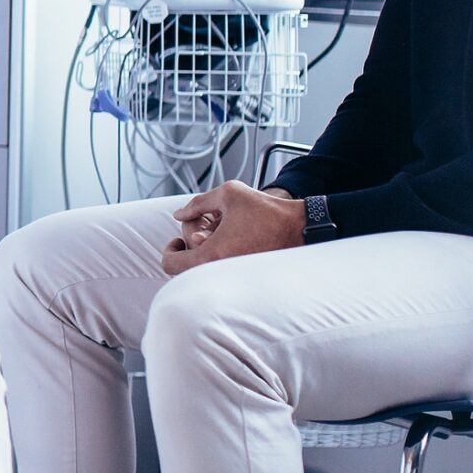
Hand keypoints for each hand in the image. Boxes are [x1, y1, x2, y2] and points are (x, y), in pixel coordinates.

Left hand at [162, 181, 304, 275]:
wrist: (302, 228)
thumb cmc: (267, 210)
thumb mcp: (228, 194)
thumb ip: (197, 203)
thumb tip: (178, 213)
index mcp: (211, 255)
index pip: (170, 265)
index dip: (170, 249)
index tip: (179, 240)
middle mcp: (221, 272)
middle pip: (186, 270)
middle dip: (188, 250)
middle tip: (199, 234)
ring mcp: (235, 278)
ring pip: (204, 272)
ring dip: (204, 253)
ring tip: (218, 235)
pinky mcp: (247, 279)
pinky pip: (222, 273)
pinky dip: (220, 259)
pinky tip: (233, 242)